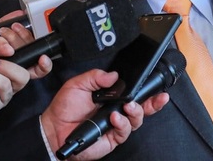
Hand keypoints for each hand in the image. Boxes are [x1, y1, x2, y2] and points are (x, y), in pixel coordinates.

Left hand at [41, 69, 168, 159]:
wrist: (53, 128)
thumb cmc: (65, 108)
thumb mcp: (79, 84)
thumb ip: (96, 77)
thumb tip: (114, 75)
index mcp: (112, 97)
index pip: (134, 93)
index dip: (148, 91)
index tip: (157, 87)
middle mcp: (117, 111)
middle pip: (142, 108)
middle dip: (154, 103)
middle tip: (158, 98)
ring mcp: (116, 125)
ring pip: (136, 120)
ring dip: (136, 112)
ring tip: (129, 106)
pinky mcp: (112, 138)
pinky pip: (124, 132)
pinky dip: (122, 123)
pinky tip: (115, 117)